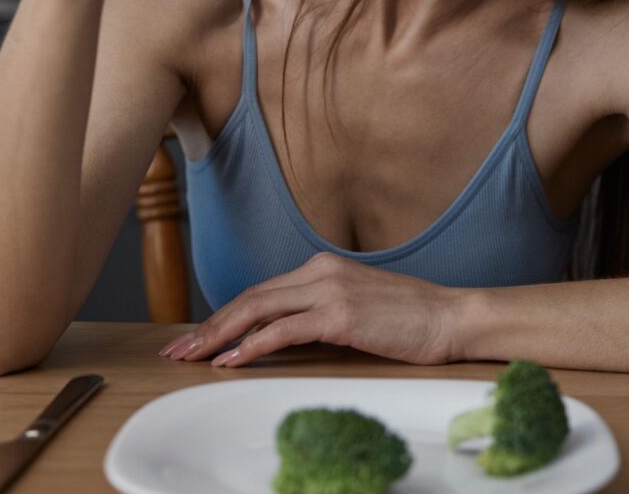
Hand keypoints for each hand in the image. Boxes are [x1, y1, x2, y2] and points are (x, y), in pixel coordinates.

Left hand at [159, 252, 469, 367]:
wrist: (450, 317)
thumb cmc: (410, 318)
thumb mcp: (358, 307)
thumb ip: (320, 314)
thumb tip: (281, 338)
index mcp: (323, 266)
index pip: (260, 291)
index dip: (225, 315)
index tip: (198, 338)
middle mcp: (320, 271)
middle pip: (249, 298)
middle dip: (209, 326)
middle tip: (178, 350)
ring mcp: (329, 290)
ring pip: (256, 310)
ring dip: (218, 336)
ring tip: (192, 357)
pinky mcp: (338, 315)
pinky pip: (281, 331)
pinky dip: (250, 346)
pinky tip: (230, 361)